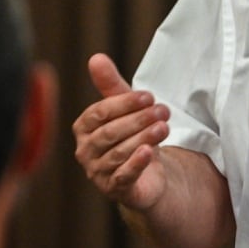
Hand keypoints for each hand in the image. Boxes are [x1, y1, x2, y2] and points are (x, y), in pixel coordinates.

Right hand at [72, 53, 170, 211]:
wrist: (149, 173)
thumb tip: (96, 57)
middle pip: (109, 133)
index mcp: (84, 128)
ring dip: (142, 138)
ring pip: (118, 153)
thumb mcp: (126, 109)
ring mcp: (98, 172)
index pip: (98, 113)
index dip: (123, 103)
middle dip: (138, 120)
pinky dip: (135, 164)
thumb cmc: (133, 135)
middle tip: (163, 111)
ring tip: (164, 127)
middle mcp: (85, 151)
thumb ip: (111, 85)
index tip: (149, 96)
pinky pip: (122, 177)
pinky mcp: (115, 190)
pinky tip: (149, 152)